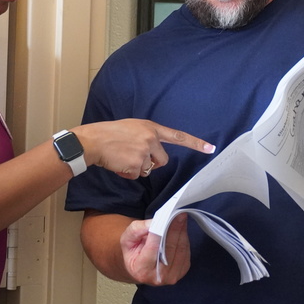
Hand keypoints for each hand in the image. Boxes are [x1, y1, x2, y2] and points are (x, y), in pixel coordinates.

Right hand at [79, 119, 213, 178]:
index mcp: (151, 128)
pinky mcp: (136, 164)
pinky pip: (138, 176)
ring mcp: (144, 152)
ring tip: (123, 158)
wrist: (92, 141)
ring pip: (149, 169)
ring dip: (138, 168)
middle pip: (163, 160)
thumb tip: (154, 153)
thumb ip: (147, 137)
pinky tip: (119, 164)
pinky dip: (128, 173)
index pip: (178, 136)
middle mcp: (150, 139)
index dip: (195, 143)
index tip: (210, 149)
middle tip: (134, 156)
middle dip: (152, 163)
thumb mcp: (133, 128)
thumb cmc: (110, 134)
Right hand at [120, 214, 190, 284]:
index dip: (161, 232)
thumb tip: (154, 222)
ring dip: (182, 231)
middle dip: (175, 228)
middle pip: (170, 248)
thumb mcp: (127, 239)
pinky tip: (181, 228)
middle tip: (179, 213)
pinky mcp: (182, 270)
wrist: (140, 267)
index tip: (168, 217)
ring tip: (181, 217)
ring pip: (181, 249)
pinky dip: (184, 238)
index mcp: (142, 270)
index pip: (153, 248)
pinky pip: (186, 251)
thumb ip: (137, 230)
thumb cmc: (133, 252)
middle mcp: (159, 277)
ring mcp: (172, 275)